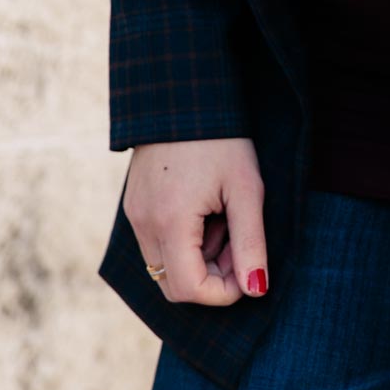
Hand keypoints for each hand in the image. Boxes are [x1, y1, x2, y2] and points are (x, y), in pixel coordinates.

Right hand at [123, 137, 267, 306]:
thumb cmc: (221, 141)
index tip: (248, 267)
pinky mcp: (134, 207)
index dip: (223, 292)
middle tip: (238, 242)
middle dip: (211, 277)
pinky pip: (157, 244)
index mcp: (170, 221)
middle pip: (173, 286)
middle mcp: (143, 224)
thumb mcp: (246, 189)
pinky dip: (183, 243)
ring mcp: (134, 216)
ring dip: (198, 259)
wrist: (183, 97)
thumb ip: (250, 243)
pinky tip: (205, 212)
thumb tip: (256, 289)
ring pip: (165, 267)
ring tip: (222, 219)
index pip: (189, 289)